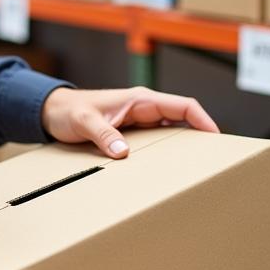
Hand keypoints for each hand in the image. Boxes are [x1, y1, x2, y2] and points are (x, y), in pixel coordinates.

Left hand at [41, 86, 218, 159]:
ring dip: (185, 146)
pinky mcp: (132, 132)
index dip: (203, 119)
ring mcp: (139, 120)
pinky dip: (168, 152)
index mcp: (140, 100)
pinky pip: (158, 141)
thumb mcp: (84, 121)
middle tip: (216, 158)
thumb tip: (123, 152)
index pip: (182, 105)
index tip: (217, 137)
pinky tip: (171, 169)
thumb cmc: (69, 110)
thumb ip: (103, 134)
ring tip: (199, 167)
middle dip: (200, 136)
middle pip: (183, 119)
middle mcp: (144, 108)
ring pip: (172, 131)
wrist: (52, 112)